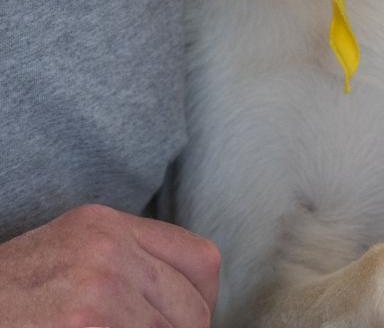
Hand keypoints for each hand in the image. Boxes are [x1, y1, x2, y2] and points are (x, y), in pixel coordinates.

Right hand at [0, 203, 219, 327]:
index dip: (202, 305)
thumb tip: (192, 310)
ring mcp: (94, 295)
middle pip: (191, 312)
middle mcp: (107, 252)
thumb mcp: (65, 257)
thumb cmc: (5, 298)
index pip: (203, 261)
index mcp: (106, 226)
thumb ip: (125, 266)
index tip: (185, 326)